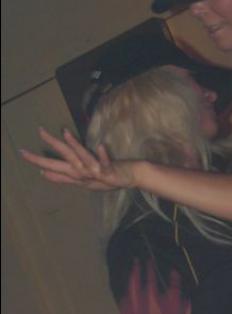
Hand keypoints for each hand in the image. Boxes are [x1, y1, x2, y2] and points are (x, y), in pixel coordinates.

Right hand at [19, 127, 135, 190]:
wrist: (128, 179)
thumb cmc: (104, 178)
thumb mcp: (80, 180)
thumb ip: (62, 177)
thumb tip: (42, 172)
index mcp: (75, 172)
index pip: (53, 165)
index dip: (37, 159)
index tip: (21, 151)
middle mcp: (84, 172)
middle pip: (65, 159)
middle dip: (52, 147)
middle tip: (41, 132)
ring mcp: (96, 172)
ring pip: (83, 159)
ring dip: (75, 146)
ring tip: (65, 133)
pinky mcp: (110, 171)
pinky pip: (106, 162)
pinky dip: (103, 155)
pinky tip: (100, 145)